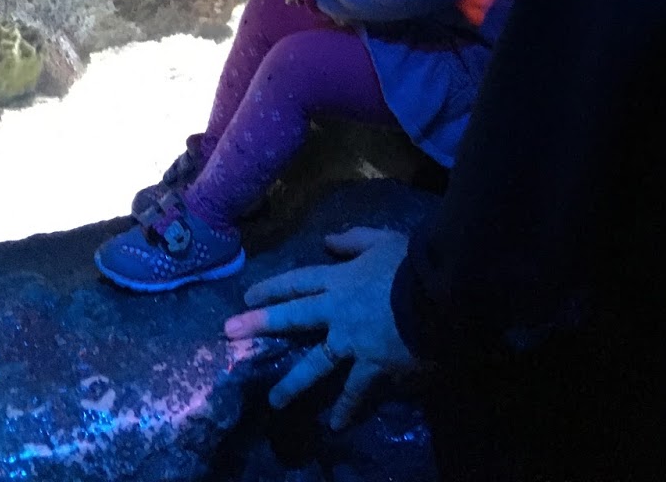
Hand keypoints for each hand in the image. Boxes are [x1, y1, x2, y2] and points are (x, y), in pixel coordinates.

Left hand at [224, 226, 416, 430]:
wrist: (436, 294)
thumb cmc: (408, 263)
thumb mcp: (380, 240)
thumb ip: (352, 240)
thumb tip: (327, 241)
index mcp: (337, 279)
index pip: (296, 282)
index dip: (272, 288)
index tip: (246, 297)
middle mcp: (336, 311)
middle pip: (292, 317)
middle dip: (260, 324)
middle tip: (229, 333)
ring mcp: (350, 342)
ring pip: (315, 364)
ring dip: (294, 383)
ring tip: (275, 401)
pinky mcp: (371, 365)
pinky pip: (355, 390)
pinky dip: (348, 407)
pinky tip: (337, 425)